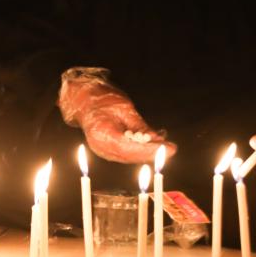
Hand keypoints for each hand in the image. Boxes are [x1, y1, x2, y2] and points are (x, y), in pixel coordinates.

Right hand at [59, 72, 176, 163]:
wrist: (84, 100)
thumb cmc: (102, 99)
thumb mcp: (124, 108)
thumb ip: (140, 125)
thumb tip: (157, 138)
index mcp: (101, 133)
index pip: (128, 147)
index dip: (148, 150)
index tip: (167, 148)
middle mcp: (100, 146)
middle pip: (130, 156)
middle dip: (152, 153)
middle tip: (171, 149)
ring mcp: (102, 150)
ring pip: (129, 157)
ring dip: (148, 153)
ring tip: (166, 147)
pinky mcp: (107, 150)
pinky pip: (126, 153)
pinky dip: (140, 150)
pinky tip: (153, 144)